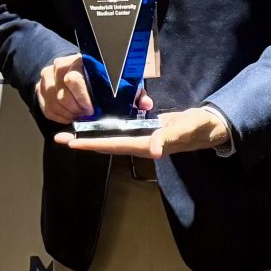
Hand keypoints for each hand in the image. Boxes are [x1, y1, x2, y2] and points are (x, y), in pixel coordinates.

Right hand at [35, 54, 95, 124]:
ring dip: (68, 114)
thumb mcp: (100, 78)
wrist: (74, 71)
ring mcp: (46, 78)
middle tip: (84, 114)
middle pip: (62, 97)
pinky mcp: (38, 88)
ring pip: (54, 105)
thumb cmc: (92, 78)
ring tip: (78, 115)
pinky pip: (48, 110)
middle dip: (75, 110)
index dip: (82, 99)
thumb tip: (106, 103)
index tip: (90, 110)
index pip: (73, 81)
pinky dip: (60, 117)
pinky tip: (69, 116)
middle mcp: (57, 67)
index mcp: (75, 62)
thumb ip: (102, 87)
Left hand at [56, 104, 230, 158]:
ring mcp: (143, 137)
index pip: (114, 145)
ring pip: (111, 137)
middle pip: (106, 144)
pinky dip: (107, 126)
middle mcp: (141, 143)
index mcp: (147, 145)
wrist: (211, 127)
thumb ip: (170, 138)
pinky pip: (122, 130)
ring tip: (71, 130)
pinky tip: (97, 121)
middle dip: (83, 141)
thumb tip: (153, 149)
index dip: (92, 144)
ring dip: (92, 134)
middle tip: (59, 137)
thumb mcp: (186, 130)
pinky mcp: (147, 130)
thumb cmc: (200, 128)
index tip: (73, 142)